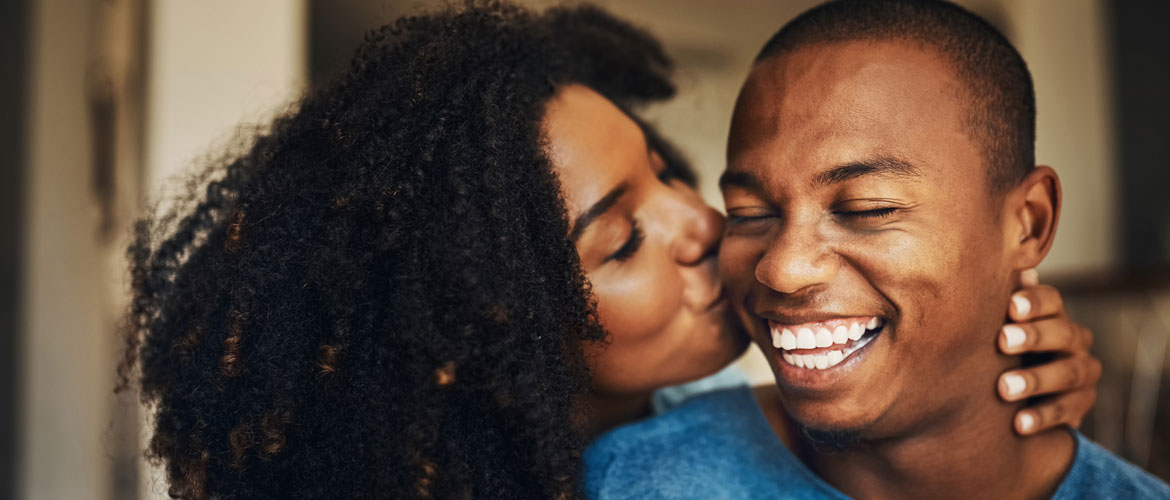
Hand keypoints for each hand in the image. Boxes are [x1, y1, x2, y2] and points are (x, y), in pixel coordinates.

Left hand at [996, 268, 1100, 434]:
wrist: (1017, 392)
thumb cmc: (999, 347)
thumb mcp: (996, 325)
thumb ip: (997, 301)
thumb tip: (1002, 269)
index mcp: (1053, 315)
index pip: (1052, 300)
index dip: (1034, 302)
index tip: (1011, 307)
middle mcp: (1074, 340)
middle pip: (1064, 333)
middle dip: (1034, 336)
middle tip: (1003, 341)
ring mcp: (1082, 372)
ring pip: (1069, 373)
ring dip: (1036, 379)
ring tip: (1005, 388)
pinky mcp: (1080, 405)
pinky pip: (1069, 410)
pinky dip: (1043, 416)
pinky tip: (1019, 423)